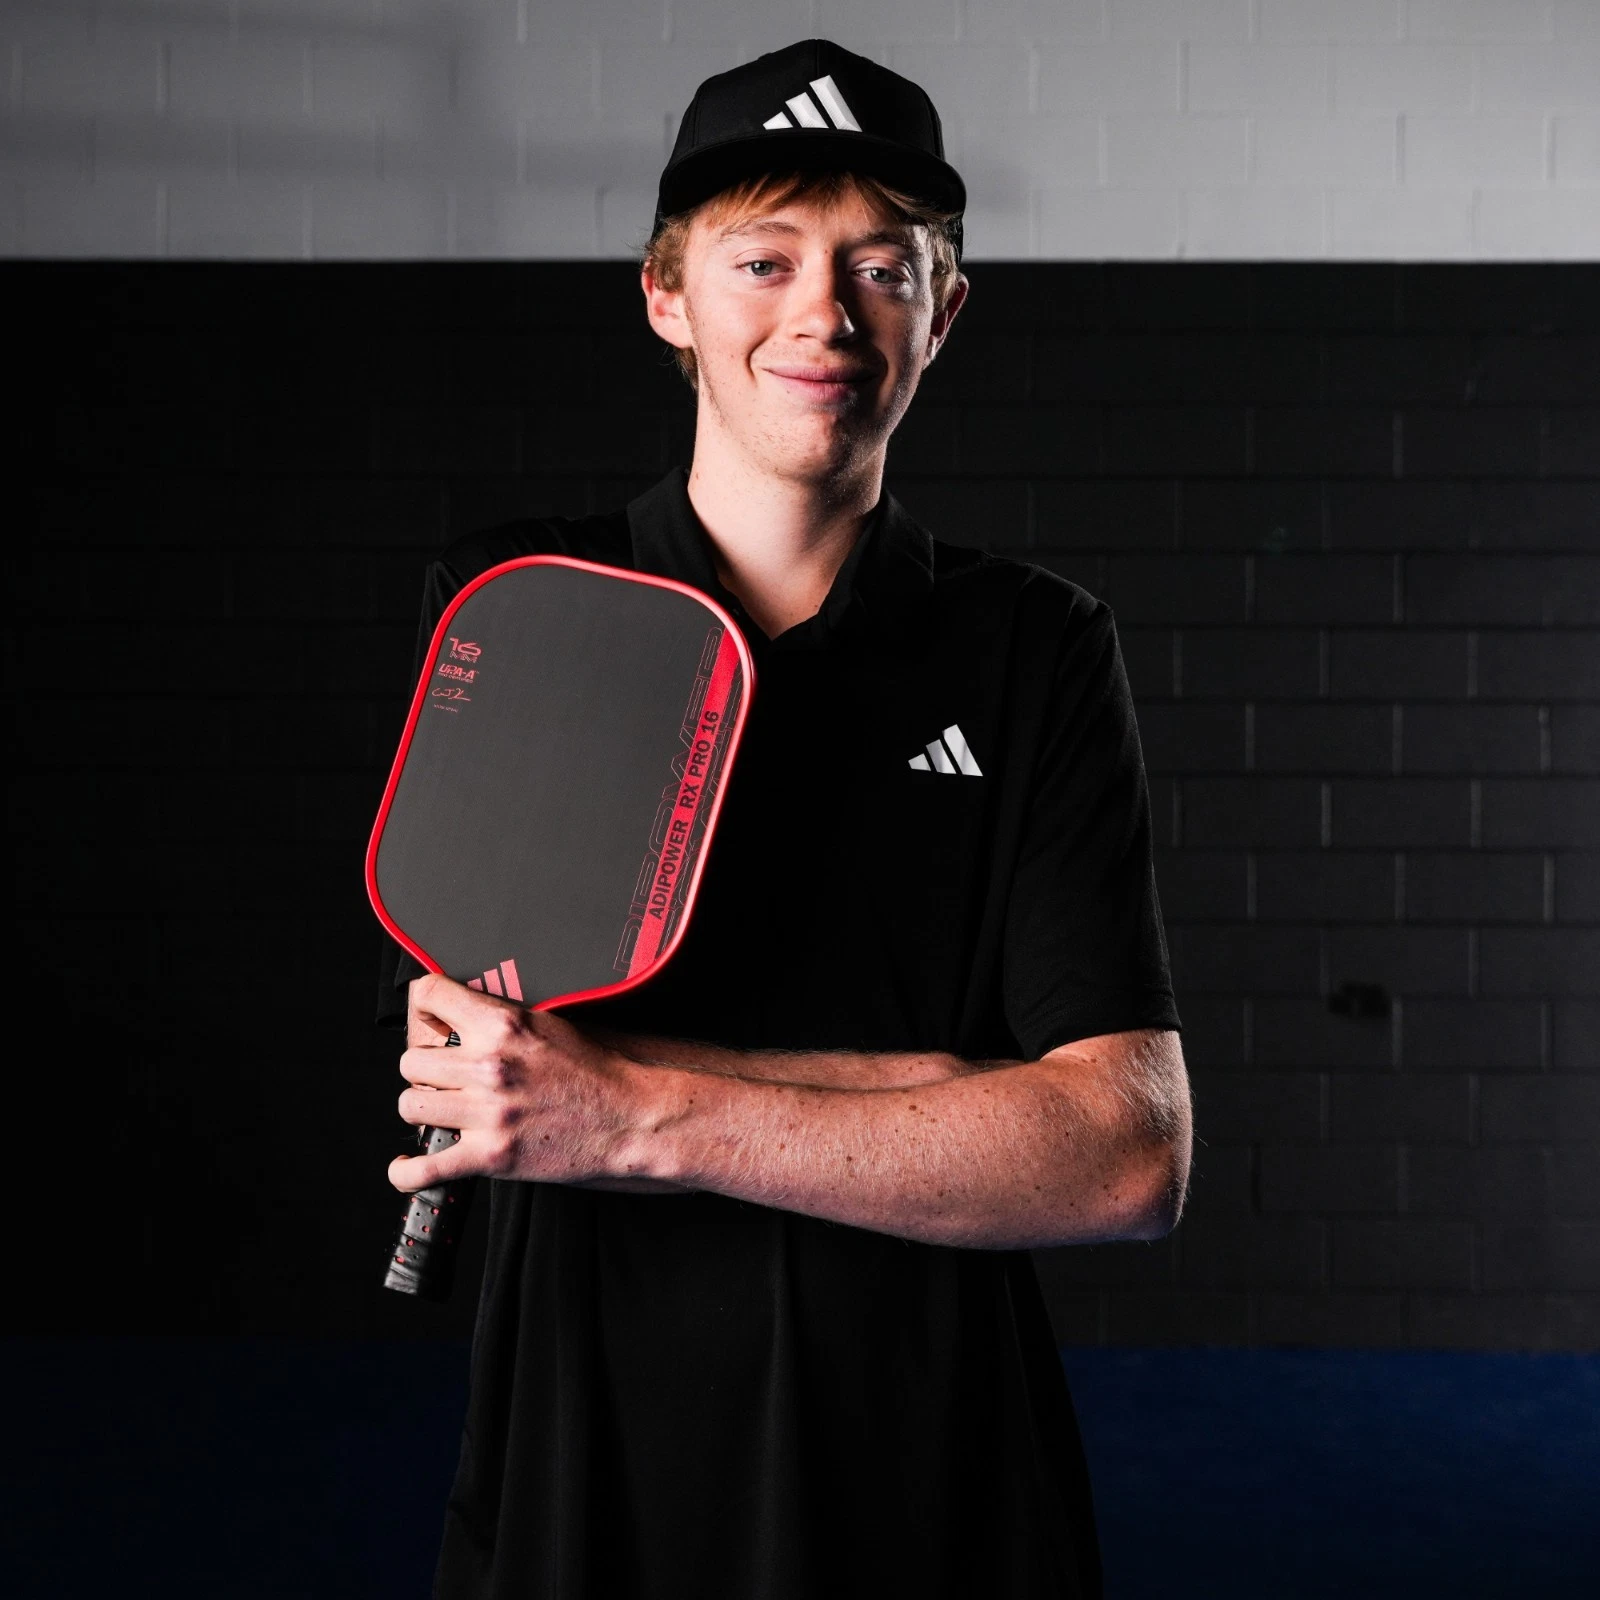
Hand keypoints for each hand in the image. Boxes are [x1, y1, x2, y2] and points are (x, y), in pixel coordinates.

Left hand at [390, 973, 662, 1192]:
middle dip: (424, 1069)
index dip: (423, 1009)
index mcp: (503, 1026)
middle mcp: (489, 1067)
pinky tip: (409, 1165)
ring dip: (422, 1110)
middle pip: (411, 1060)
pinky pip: (424, 1168)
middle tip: (443, 1076)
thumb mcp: (547, 1023)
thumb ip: (499, 1018)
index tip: (428, 1021)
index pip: (429, 996)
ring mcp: (488, 1113)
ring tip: (442, 1112)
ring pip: (409, 1106)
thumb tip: (460, 1015)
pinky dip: (407, 1172)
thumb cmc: (595, 1072)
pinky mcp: (490, 1156)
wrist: (629, 1118)